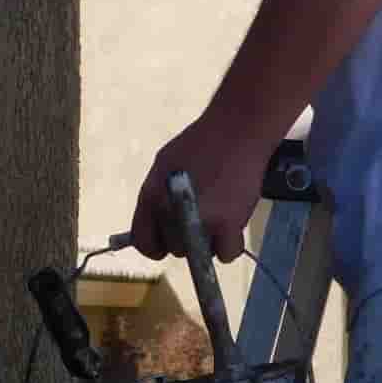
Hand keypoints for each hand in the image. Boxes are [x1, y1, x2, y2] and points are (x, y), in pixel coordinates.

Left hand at [127, 115, 275, 263]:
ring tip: (220, 212)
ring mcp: (198, 220)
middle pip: (175, 248)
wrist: (238, 128)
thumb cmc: (203, 143)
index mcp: (151, 194)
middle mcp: (169, 210)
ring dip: (210, 240)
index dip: (156, 246)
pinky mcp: (227, 224)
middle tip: (204, 215)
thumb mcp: (166, 163)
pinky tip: (234, 222)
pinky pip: (226, 254)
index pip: (143, 240)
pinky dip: (232, 244)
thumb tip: (156, 224)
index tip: (167, 244)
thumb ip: (158, 195)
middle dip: (188, 237)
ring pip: (201, 253)